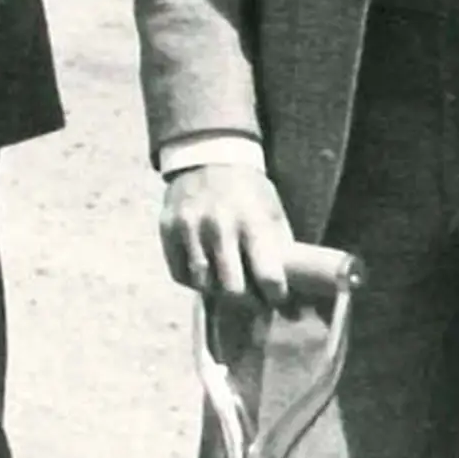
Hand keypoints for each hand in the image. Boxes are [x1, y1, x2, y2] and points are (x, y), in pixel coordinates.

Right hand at [159, 157, 301, 309]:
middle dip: (245, 300)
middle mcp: (219, 226)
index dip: (275, 295)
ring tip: (227, 282)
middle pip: (232, 290)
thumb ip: (278, 252)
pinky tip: (206, 271)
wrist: (208, 157)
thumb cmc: (249, 193)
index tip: (275, 294)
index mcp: (253, 223)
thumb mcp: (272, 215)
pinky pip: (180, 274)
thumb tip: (291, 290)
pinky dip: (194, 280)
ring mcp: (189, 227)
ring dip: (217, 290)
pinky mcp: (167, 229)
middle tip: (251, 297)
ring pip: (203, 285)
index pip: (269, 279)